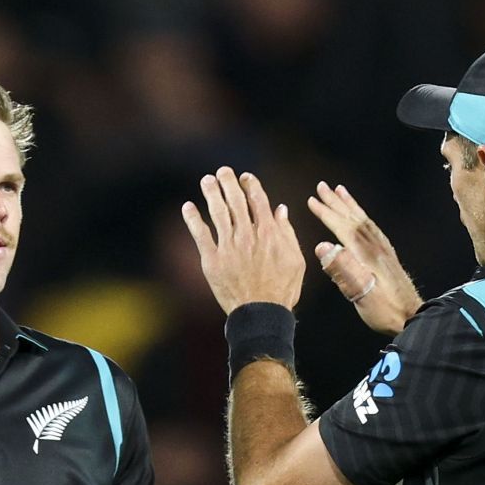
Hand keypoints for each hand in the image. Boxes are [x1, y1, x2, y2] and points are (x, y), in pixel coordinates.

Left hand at [181, 168, 304, 313]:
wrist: (261, 313)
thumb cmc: (282, 289)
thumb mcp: (295, 259)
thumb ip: (287, 232)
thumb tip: (280, 209)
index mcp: (268, 232)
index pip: (258, 200)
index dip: (250, 185)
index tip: (245, 177)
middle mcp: (247, 235)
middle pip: (236, 201)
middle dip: (228, 182)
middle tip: (223, 171)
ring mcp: (228, 246)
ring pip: (218, 212)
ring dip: (211, 193)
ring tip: (207, 180)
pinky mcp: (212, 260)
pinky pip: (200, 234)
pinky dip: (193, 218)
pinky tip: (188, 206)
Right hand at [306, 181, 423, 335]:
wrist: (413, 316)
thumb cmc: (385, 310)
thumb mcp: (361, 293)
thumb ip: (342, 269)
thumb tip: (322, 247)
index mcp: (367, 254)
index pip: (343, 227)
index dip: (326, 213)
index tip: (311, 200)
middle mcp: (376, 246)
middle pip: (353, 217)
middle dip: (336, 201)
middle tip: (322, 185)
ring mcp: (383, 248)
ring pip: (363, 219)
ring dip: (349, 204)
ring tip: (339, 190)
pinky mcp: (387, 254)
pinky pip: (371, 226)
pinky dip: (360, 215)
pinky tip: (357, 215)